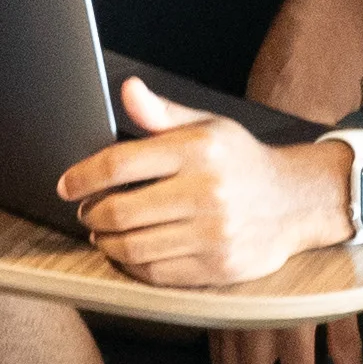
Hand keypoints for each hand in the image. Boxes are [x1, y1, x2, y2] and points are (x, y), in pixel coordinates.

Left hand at [63, 82, 347, 291]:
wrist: (295, 202)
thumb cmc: (241, 162)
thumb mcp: (206, 126)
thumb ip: (161, 113)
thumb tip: (127, 90)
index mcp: (198, 150)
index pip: (119, 164)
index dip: (82, 177)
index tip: (67, 185)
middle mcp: (207, 192)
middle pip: (120, 212)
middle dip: (92, 214)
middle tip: (87, 212)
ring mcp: (213, 234)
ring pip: (133, 248)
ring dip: (107, 242)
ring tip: (105, 233)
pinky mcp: (218, 267)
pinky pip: (156, 273)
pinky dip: (133, 266)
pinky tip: (131, 252)